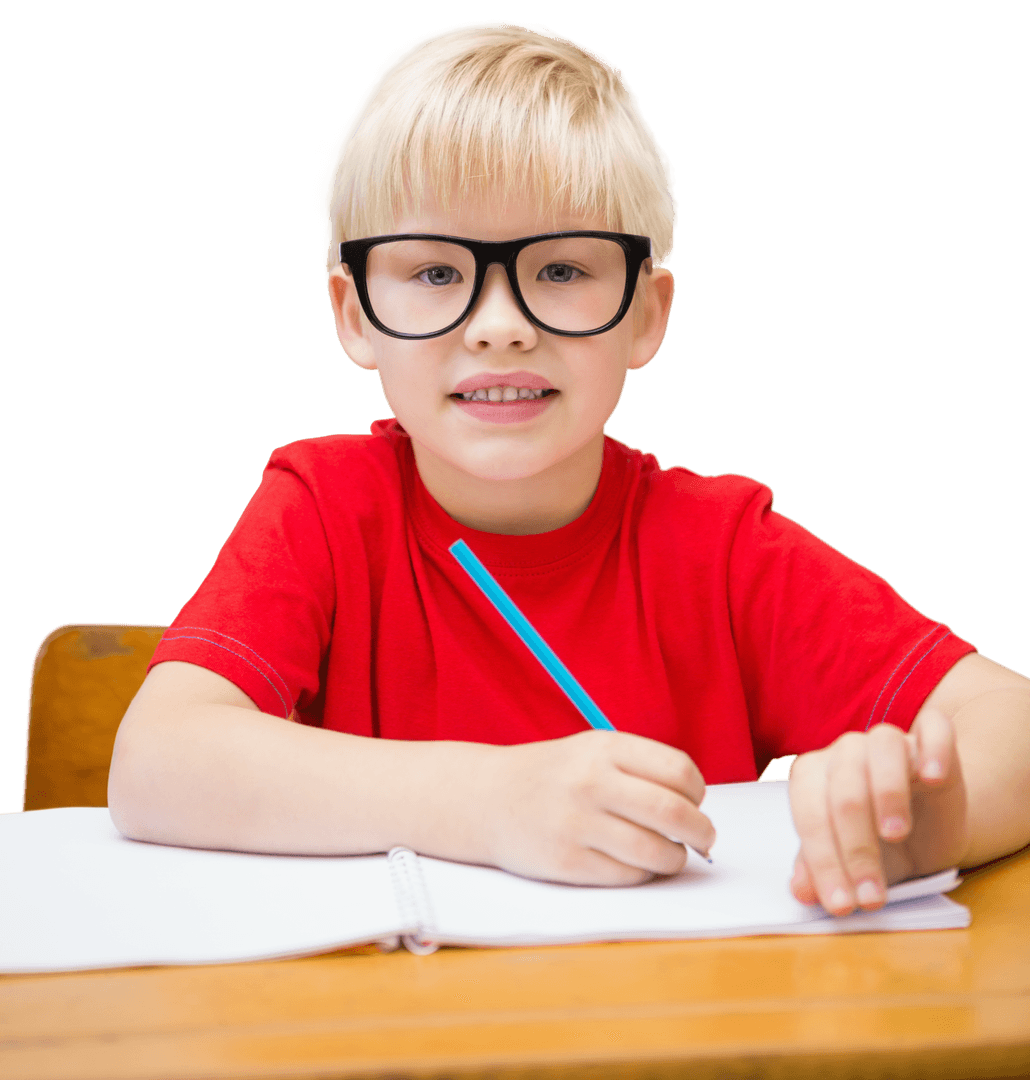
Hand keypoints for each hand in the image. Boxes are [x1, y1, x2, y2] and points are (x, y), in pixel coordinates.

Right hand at [482, 730, 715, 885]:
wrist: (486, 798)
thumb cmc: (554, 776)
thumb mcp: (592, 751)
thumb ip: (640, 770)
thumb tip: (696, 809)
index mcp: (604, 748)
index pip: (678, 771)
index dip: (697, 792)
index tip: (695, 801)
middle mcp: (591, 782)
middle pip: (673, 812)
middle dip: (701, 832)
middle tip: (705, 840)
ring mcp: (577, 823)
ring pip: (655, 852)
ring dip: (675, 858)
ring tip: (671, 855)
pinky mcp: (566, 862)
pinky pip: (628, 876)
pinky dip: (644, 874)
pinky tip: (638, 865)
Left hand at [788, 706, 968, 914]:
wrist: (928, 828)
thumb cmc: (879, 844)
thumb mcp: (850, 864)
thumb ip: (820, 871)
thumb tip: (800, 890)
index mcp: (813, 776)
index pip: (809, 812)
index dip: (823, 861)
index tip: (841, 904)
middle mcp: (846, 751)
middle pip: (844, 789)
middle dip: (856, 849)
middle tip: (872, 895)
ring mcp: (889, 741)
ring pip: (881, 746)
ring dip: (888, 792)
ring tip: (894, 835)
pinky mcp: (933, 739)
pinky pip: (934, 726)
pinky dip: (935, 747)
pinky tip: (934, 776)